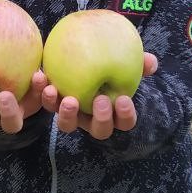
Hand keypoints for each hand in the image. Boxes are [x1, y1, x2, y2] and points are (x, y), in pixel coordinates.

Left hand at [40, 52, 157, 139]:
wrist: (82, 63)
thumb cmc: (112, 66)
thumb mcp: (128, 63)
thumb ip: (139, 63)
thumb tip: (151, 61)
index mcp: (115, 115)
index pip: (125, 122)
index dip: (125, 114)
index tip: (123, 98)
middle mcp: (93, 120)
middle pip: (99, 130)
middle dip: (101, 119)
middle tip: (99, 100)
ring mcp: (72, 116)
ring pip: (68, 125)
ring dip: (67, 114)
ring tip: (67, 98)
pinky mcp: (54, 105)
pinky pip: (47, 103)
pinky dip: (42, 92)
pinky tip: (41, 76)